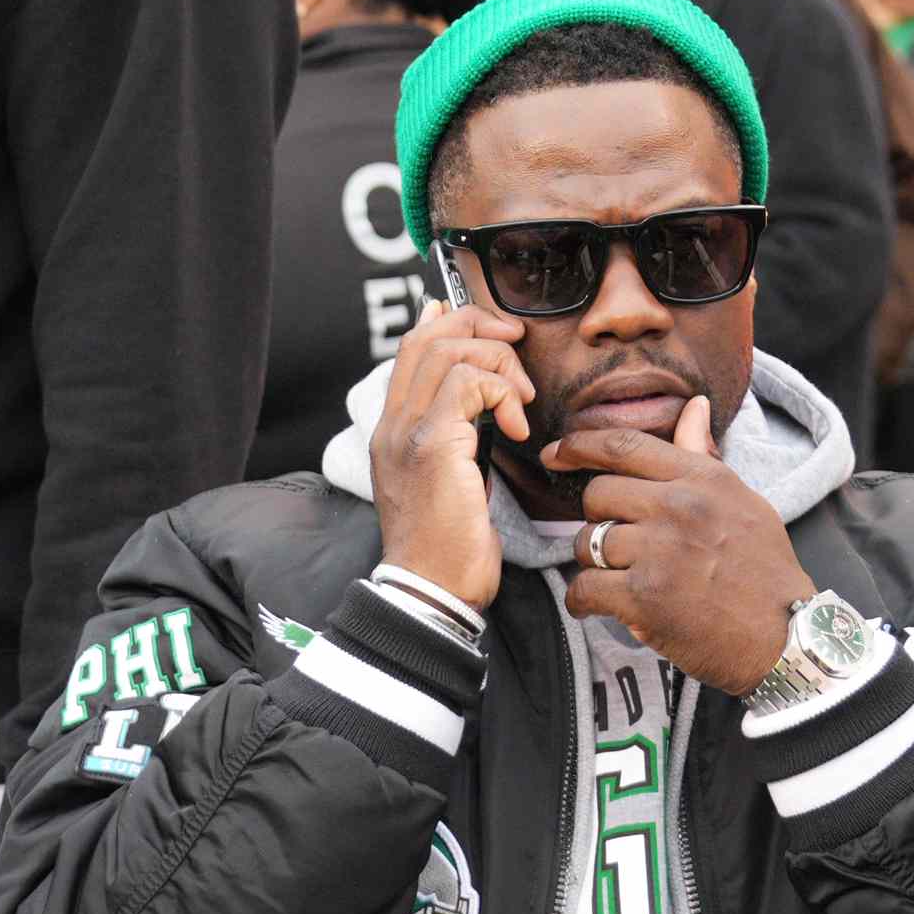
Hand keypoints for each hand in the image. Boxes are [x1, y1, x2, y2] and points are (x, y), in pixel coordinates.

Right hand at [371, 301, 533, 610]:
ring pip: (449, 351)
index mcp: (393, 432)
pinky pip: (470, 382)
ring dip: (499, 362)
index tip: (491, 328)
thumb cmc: (447, 550)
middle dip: (478, 324)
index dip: (449, 321)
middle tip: (516, 342)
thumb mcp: (451, 483)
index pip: (410, 350)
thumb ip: (460, 439)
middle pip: (426, 336)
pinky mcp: (434, 443)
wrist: (431, 592)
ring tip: (521, 400)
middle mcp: (393, 424)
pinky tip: (518, 425)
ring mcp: (408, 431)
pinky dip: (503, 391)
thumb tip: (481, 402)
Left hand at [546, 397, 814, 696]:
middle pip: (597, 495)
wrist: (784, 635)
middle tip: (618, 543)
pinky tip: (596, 605)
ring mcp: (660, 551)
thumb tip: (694, 405)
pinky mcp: (644, 597)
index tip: (555, 453)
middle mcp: (679, 507)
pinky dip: (582, 601)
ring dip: (594, 563)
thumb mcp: (743, 500)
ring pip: (587, 543)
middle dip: (597, 519)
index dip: (579, 446)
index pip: (624, 446)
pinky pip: (584, 588)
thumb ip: (703, 456)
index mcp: (701, 479)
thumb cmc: (764, 569)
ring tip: (621, 578)